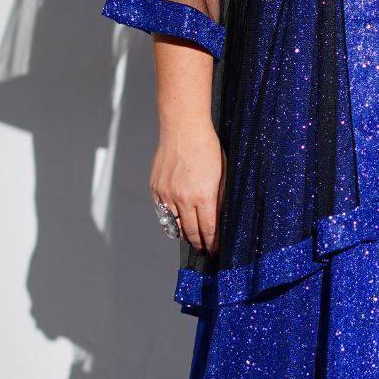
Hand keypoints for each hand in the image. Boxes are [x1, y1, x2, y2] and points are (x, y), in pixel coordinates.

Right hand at [150, 123, 224, 255]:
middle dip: (198, 243)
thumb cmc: (207, 147)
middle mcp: (183, 198)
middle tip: (204, 248)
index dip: (212, 242)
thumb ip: (219, 197)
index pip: (207, 229)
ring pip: (174, 224)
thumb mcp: (222, 173)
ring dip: (183, 233)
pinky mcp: (156, 188)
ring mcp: (167, 194)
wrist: (183, 129)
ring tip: (191, 237)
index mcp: (203, 196)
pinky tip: (177, 219)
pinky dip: (170, 217)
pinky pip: (162, 211)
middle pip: (190, 231)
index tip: (214, 248)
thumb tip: (218, 216)